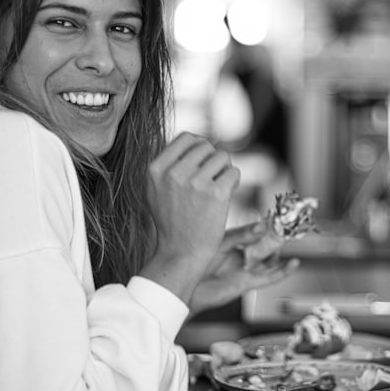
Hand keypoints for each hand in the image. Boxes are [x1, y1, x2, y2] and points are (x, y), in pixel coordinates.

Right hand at [141, 133, 239, 302]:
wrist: (181, 252)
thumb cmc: (172, 222)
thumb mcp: (155, 190)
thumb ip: (168, 164)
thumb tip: (195, 139)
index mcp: (155, 170)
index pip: (186, 138)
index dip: (200, 146)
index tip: (204, 162)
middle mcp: (173, 173)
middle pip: (206, 146)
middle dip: (214, 160)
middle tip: (213, 179)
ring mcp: (195, 183)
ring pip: (223, 157)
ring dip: (225, 170)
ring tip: (218, 188)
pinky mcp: (216, 193)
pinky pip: (234, 172)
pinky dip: (234, 182)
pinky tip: (226, 195)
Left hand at [188, 221, 299, 315]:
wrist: (186, 288)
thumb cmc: (195, 263)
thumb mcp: (220, 243)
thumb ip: (242, 235)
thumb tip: (262, 226)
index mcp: (233, 242)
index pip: (255, 230)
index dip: (268, 223)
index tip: (280, 214)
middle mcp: (241, 255)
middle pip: (265, 245)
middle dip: (277, 236)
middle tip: (290, 225)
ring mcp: (245, 269)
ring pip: (269, 260)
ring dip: (280, 251)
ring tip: (291, 239)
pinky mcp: (247, 283)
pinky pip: (269, 277)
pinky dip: (283, 271)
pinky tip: (294, 263)